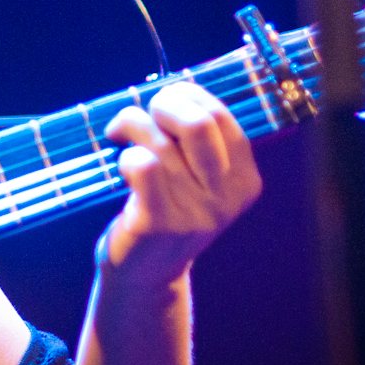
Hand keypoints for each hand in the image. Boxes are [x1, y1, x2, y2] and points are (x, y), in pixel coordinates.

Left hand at [100, 81, 261, 286]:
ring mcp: (195, 212)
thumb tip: (172, 90)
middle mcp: (227, 198)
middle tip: (141, 116)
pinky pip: (141, 164)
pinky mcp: (159, 223)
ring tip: (119, 137)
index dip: (186, 96)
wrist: (144, 273)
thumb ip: (196, 138)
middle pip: (198, 122)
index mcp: (244, 180)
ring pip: (158, 141)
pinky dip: (124, 156)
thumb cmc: (165, 207)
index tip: (163, 103)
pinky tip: (121, 167)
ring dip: (130, 127)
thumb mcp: (196, 177)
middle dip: (162, 105)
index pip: (221, 115)